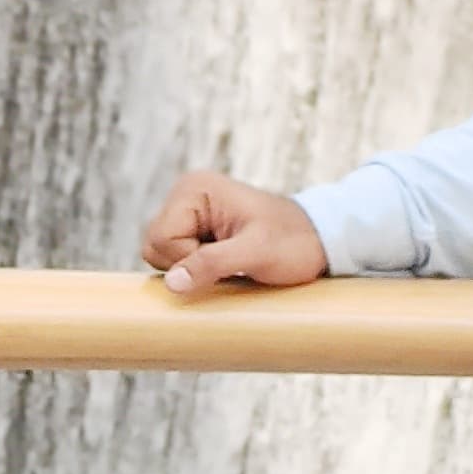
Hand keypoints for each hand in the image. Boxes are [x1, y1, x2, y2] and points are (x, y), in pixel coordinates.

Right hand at [142, 171, 328, 296]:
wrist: (319, 240)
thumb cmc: (294, 243)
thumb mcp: (257, 254)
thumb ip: (213, 264)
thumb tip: (172, 283)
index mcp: (194, 190)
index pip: (161, 239)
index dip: (189, 260)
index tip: (229, 258)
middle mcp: (186, 196)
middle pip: (154, 246)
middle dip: (188, 264)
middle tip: (230, 262)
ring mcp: (189, 213)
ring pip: (161, 256)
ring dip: (193, 268)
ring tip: (230, 262)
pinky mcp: (196, 229)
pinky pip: (176, 258)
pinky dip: (197, 268)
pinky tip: (226, 263)